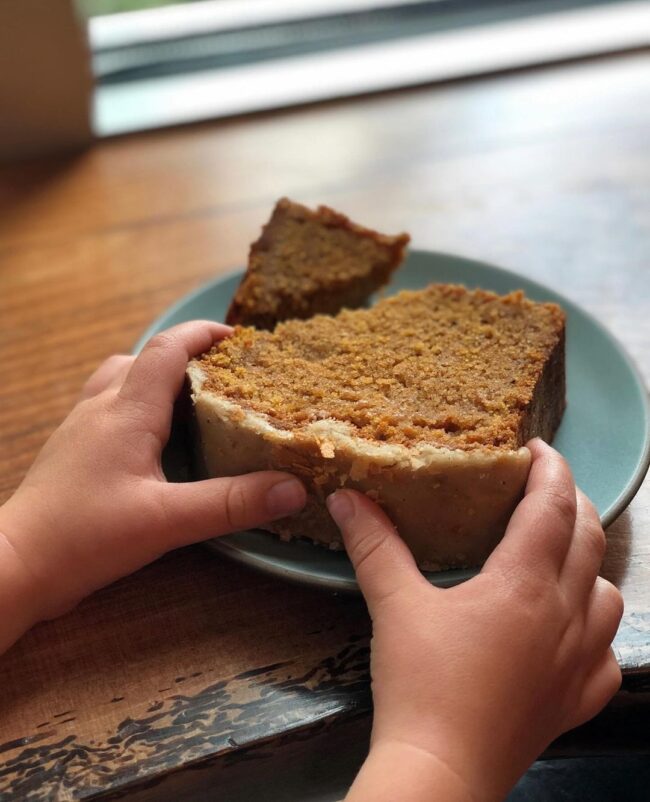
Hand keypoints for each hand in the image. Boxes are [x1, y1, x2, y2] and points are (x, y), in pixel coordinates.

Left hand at [0, 321, 305, 646]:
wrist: (15, 565)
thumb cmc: (84, 537)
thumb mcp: (167, 520)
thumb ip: (231, 503)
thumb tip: (292, 487)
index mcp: (126, 412)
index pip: (167, 350)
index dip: (203, 335)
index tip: (239, 338)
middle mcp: (100, 408)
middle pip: (143, 358)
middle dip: (185, 355)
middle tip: (222, 373)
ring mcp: (80, 427)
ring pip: (120, 380)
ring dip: (156, 377)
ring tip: (190, 400)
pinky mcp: (71, 450)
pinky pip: (108, 406)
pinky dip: (137, 404)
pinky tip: (153, 439)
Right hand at [327, 440, 622, 801]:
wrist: (441, 770)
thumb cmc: (420, 683)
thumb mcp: (394, 605)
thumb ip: (374, 544)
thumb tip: (346, 497)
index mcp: (523, 583)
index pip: (552, 506)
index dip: (550, 469)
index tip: (536, 448)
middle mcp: (564, 614)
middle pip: (588, 537)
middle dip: (571, 501)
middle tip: (542, 487)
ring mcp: (578, 660)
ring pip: (607, 592)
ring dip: (588, 562)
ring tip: (558, 555)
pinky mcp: (577, 700)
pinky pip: (606, 654)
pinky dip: (595, 629)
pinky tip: (569, 632)